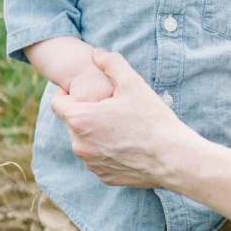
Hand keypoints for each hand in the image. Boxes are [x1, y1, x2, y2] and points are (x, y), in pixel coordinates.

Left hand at [51, 50, 193, 187]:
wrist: (172, 157)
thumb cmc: (152, 119)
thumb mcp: (133, 83)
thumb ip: (111, 63)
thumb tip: (97, 54)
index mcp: (81, 120)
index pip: (57, 103)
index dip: (65, 93)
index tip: (77, 90)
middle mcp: (80, 145)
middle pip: (72, 123)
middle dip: (84, 112)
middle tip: (106, 106)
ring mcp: (92, 164)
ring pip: (84, 142)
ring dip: (93, 132)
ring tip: (117, 124)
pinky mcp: (104, 177)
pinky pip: (97, 158)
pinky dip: (105, 150)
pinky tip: (125, 143)